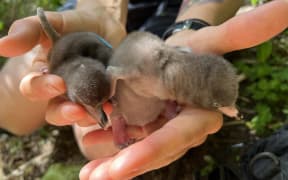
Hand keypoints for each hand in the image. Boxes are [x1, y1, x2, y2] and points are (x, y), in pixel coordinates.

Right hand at [0, 8, 125, 126]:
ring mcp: (84, 96)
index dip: (42, 89)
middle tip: (77, 110)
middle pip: (55, 111)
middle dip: (64, 113)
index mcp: (46, 73)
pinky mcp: (104, 99)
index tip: (58, 83)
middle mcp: (63, 90)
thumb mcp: (57, 22)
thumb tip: (2, 46)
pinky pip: (102, 113)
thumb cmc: (79, 25)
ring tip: (103, 109)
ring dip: (88, 117)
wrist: (109, 27)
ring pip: (79, 117)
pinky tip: (113, 106)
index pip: (34, 88)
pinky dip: (106, 113)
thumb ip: (31, 31)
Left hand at [78, 28, 223, 178]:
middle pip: (157, 152)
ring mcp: (168, 130)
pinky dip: (111, 141)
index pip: (176, 136)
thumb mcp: (207, 42)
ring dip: (113, 162)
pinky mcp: (153, 126)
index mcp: (203, 113)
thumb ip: (236, 36)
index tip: (121, 166)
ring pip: (142, 151)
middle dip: (126, 166)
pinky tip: (91, 141)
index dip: (150, 151)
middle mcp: (186, 128)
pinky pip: (132, 137)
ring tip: (88, 173)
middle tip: (95, 177)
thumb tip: (275, 15)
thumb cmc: (195, 46)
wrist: (181, 50)